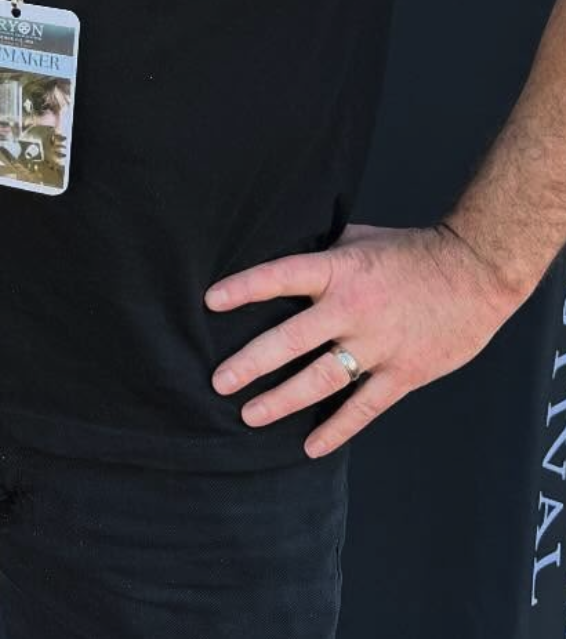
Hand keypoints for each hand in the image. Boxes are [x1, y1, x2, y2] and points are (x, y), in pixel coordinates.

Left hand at [206, 222, 519, 456]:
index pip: (279, 277)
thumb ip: (323, 254)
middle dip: (251, 363)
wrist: (475, 273)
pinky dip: (337, 428)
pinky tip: (311, 446)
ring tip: (250, 415)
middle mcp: (352, 309)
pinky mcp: (404, 373)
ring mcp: (378, 345)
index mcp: (337, 269)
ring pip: (321, 379)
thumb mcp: (358, 239)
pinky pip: (364, 407)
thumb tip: (284, 255)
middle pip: (291, 339)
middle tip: (219, 381)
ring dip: (283, 400)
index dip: (243, 289)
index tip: (210, 302)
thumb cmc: (413, 250)